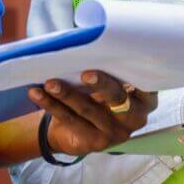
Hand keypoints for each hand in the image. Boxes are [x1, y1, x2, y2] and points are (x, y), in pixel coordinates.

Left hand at [30, 72, 158, 155]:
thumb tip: (89, 40)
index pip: (147, 87)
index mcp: (145, 99)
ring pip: (89, 110)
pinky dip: (51, 104)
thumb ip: (111, 68)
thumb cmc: (100, 94)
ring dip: (67, 94)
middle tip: (85, 74)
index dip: (138, 77)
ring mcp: (115, 133)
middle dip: (102, 86)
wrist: (80, 130)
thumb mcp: (112, 83)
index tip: (126, 62)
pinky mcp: (94, 143)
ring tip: (50, 82)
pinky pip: (70, 120)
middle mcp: (135, 118)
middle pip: (118, 100)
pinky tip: (36, 93)